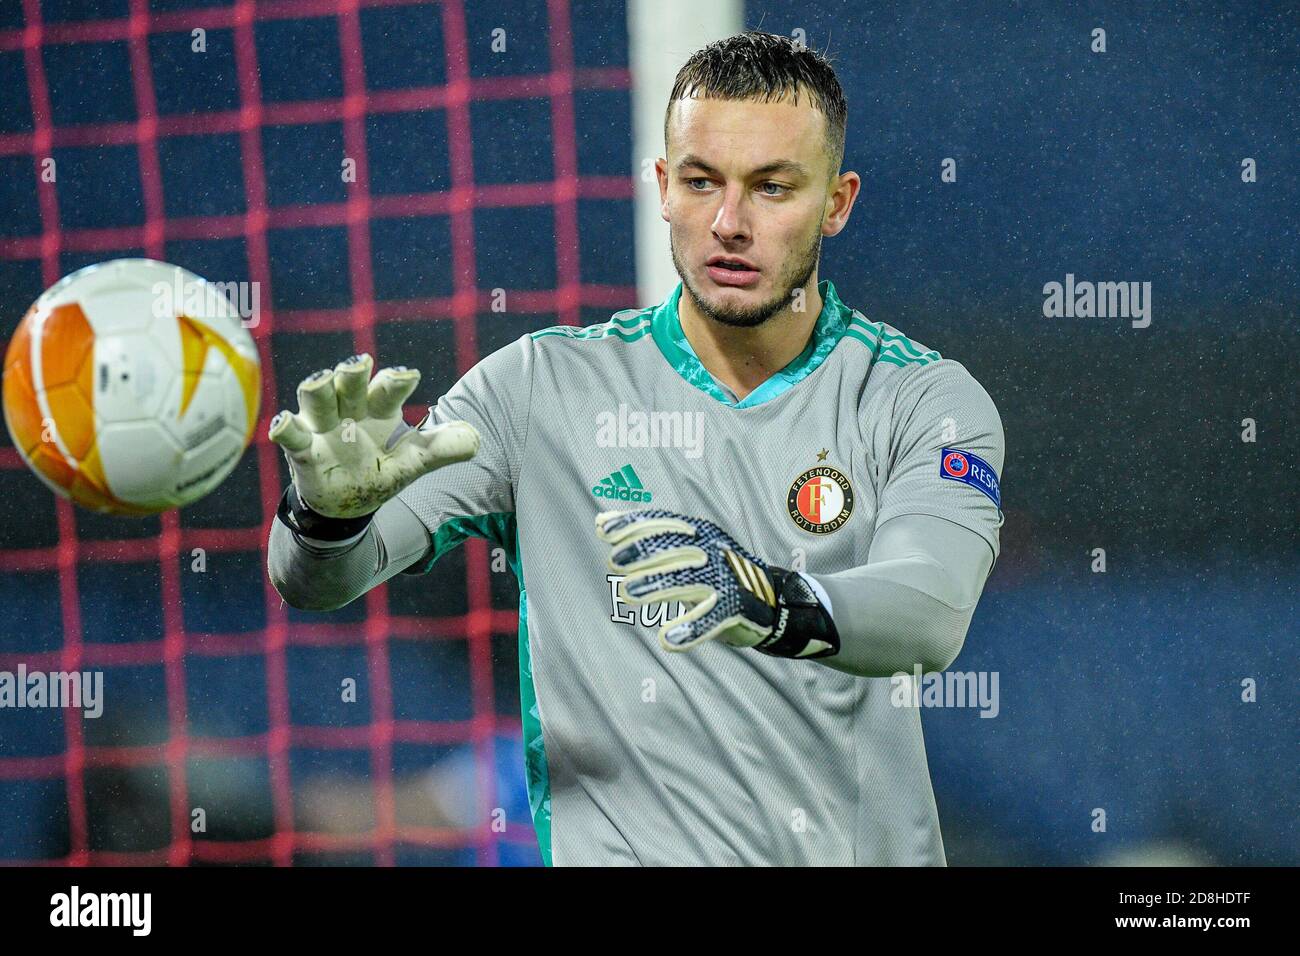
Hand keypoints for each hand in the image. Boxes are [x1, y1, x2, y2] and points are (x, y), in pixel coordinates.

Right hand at [268, 354, 478, 518]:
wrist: (346, 501)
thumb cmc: (379, 467)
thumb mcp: (414, 462)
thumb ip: (442, 448)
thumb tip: (477, 439)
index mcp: (378, 408)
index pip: (387, 387)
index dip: (396, 380)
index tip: (409, 376)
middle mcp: (349, 409)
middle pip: (349, 382)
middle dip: (354, 372)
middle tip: (361, 363)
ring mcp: (322, 427)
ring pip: (317, 398)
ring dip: (319, 388)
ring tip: (321, 380)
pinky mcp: (303, 450)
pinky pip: (291, 435)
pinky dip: (285, 428)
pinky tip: (283, 423)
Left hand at [595, 508, 838, 657]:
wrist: (769, 602)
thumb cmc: (715, 574)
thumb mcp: (681, 551)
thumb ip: (643, 537)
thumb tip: (601, 521)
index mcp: (698, 533)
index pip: (665, 523)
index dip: (635, 524)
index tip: (605, 530)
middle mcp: (713, 550)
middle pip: (676, 547)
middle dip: (644, 552)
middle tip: (614, 563)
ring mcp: (726, 578)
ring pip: (690, 579)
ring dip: (658, 585)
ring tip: (628, 595)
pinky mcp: (737, 606)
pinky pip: (713, 616)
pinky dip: (691, 628)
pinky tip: (668, 640)